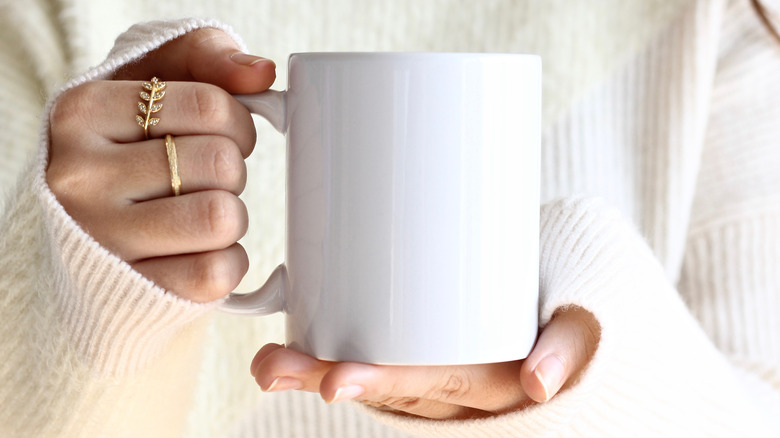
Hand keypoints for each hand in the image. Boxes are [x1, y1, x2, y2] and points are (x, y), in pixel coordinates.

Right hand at [46, 28, 275, 301]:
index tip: (222, 135)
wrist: (93, 234)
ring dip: (231, 216)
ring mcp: (100, 239)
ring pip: (221, 217)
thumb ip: (208, 56)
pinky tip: (199, 251)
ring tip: (200, 212)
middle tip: (204, 179)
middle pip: (221, 163)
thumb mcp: (156, 82)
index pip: (210, 106)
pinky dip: (227, 261)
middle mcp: (79, 175)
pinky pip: (216, 272)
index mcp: (84, 112)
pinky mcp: (129, 291)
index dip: (238, 123)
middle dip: (232, 172)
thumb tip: (261, 73)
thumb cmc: (136, 147)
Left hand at [250, 306, 599, 419]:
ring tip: (267, 361)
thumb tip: (539, 385)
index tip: (333, 382)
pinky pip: (380, 364)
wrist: (569, 314)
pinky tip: (294, 343)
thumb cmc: (568, 313)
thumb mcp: (581, 325)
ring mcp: (437, 374)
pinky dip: (335, 357)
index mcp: (491, 377)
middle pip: (385, 386)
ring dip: (316, 371)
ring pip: (374, 379)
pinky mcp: (424, 356)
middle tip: (272, 367)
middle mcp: (456, 385)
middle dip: (326, 378)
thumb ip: (568, 348)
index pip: (431, 384)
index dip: (382, 384)